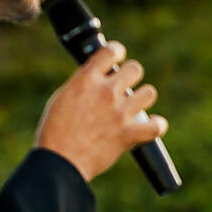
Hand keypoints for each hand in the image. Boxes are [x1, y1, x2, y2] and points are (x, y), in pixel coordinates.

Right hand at [36, 40, 168, 182]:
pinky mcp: (128, 134)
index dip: (117, 53)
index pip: (112, 51)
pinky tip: (151, 126)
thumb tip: (97, 80)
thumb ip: (83, 85)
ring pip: (149, 93)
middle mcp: (106, 92)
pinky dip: (156, 126)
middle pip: (135, 69)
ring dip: (143, 99)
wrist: (60, 161)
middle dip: (131, 77)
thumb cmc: (55, 132)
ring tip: (134, 108)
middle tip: (124, 89)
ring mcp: (119, 113)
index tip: (117, 60)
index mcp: (86, 79)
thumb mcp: (63, 97)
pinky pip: (156, 126)